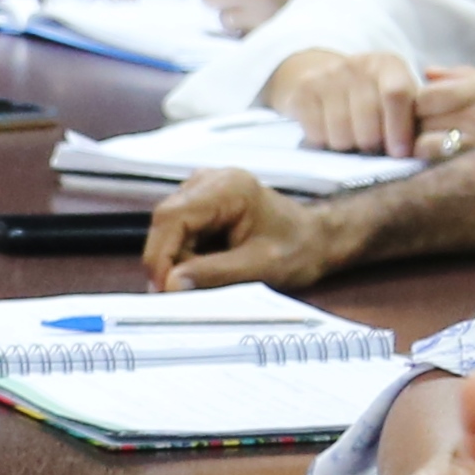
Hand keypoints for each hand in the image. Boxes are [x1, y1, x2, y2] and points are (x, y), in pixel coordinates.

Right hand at [143, 167, 357, 289]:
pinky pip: (177, 232)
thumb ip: (215, 274)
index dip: (160, 255)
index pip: (172, 217)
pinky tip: (208, 267)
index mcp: (227, 188)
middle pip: (165, 223)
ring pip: (167, 230)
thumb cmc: (297, 249)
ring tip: (207, 280)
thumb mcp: (260, 268)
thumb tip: (171, 284)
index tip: (163, 290)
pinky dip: (185, 255)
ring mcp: (201, 189)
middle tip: (184, 294)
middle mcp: (209, 180)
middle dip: (169, 261)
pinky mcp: (199, 203)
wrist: (314, 239)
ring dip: (177, 260)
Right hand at [262, 48, 434, 157]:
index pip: (395, 95)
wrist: (326, 75)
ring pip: (342, 135)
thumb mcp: (400, 96)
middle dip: (373, 145)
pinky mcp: (303, 91)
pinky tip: (331, 133)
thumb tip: (426, 148)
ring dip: (348, 147)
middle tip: (374, 147)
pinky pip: (317, 135)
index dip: (399, 129)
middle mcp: (357, 64)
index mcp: (388, 64)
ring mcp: (327, 76)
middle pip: (367, 123)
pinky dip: (325, 143)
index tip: (399, 153)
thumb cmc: (374, 96)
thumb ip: (415, 117)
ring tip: (353, 139)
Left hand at [402, 67, 474, 161]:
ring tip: (431, 153)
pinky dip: (435, 169)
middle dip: (412, 128)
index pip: (423, 95)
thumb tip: (427, 72)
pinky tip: (444, 168)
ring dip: (420, 151)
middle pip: (418, 120)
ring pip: (424, 148)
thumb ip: (463, 76)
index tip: (419, 114)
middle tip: (417, 135)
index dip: (414, 106)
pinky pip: (442, 169)